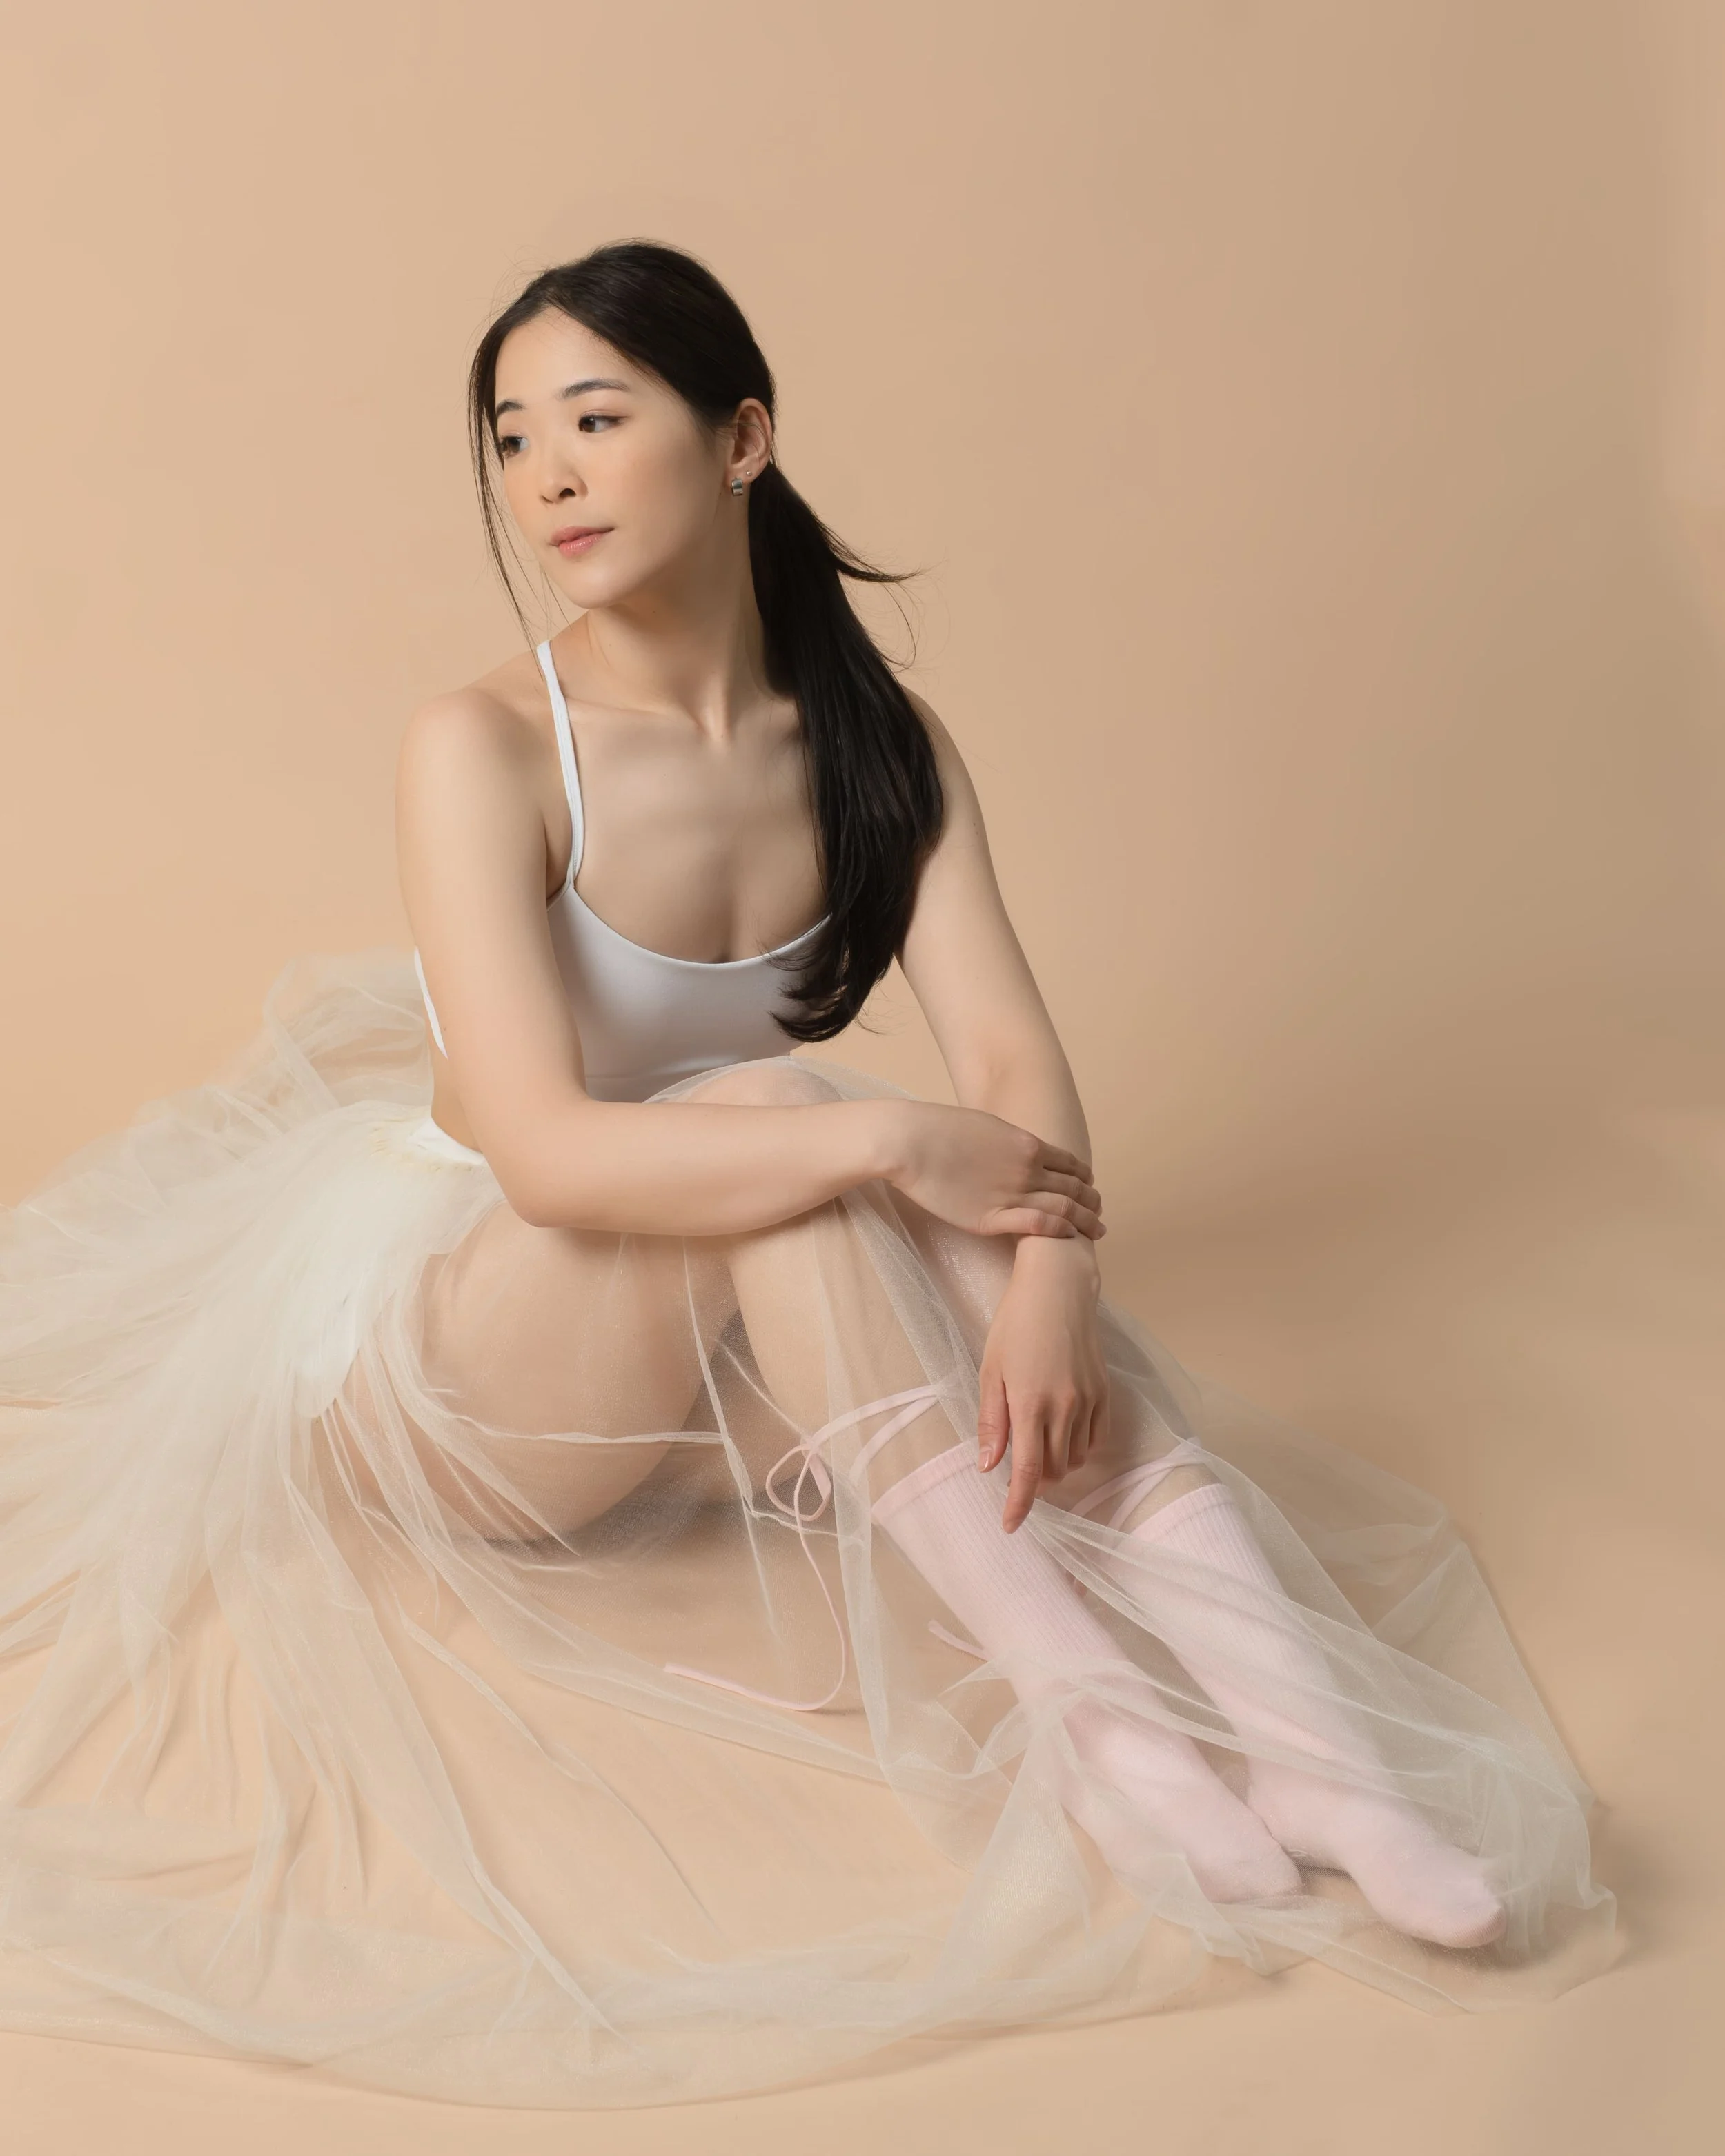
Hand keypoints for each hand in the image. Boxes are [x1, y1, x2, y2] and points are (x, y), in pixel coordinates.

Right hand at [884, 1102, 1104, 1241]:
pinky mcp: (991, 1218)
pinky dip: (1059, 1231)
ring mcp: (1012, 1193)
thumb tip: (1014, 1149)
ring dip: (1085, 1221)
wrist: (910, 1141)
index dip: (1085, 1179)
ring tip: (1096, 1232)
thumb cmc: (939, 1130)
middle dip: (1092, 1203)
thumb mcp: (986, 1126)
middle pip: (1074, 1188)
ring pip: (1064, 1209)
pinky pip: (1037, 1225)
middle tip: (1099, 1213)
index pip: (1071, 1164)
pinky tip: (1068, 1236)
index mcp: (1028, 1144)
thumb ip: (1008, 1141)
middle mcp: (1027, 1169)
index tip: (1089, 1188)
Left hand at [978, 1242, 1110, 1531]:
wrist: (1059, 1287)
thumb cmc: (1015, 1324)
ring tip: (1039, 1446)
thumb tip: (989, 1466)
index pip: (1028, 1471)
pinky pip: (1096, 1438)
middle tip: (1018, 1468)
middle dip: (1036, 1481)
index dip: (1019, 1504)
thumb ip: (992, 1420)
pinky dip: (1079, 1448)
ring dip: (1057, 1465)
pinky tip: (1064, 1434)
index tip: (1010, 1526)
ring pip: (1075, 1459)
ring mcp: (1088, 1400)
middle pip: (1054, 1471)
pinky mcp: (1104, 1392)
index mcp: (1030, 1403)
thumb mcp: (991, 1369)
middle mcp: (1064, 1407)